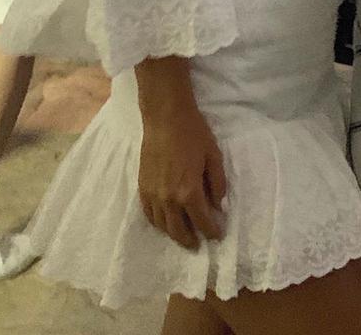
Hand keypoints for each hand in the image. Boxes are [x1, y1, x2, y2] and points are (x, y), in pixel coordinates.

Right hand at [138, 105, 226, 250]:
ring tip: (184, 236)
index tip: (218, 234)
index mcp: (189, 192)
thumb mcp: (214, 156)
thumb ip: (217, 183)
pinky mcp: (142, 188)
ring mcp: (153, 195)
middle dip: (191, 240)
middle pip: (179, 230)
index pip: (202, 221)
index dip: (212, 231)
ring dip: (174, 234)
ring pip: (162, 226)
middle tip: (200, 243)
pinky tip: (165, 222)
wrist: (165, 118)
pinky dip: (158, 223)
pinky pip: (148, 214)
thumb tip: (217, 204)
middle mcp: (168, 199)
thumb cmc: (193, 134)